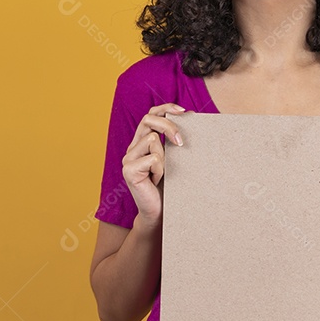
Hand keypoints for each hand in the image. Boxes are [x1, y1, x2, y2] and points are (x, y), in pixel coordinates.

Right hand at [121, 103, 186, 223]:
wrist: (161, 212)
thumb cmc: (170, 186)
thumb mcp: (175, 157)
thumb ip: (175, 138)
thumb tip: (191, 114)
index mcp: (142, 141)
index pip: (150, 114)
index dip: (165, 108)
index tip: (183, 111)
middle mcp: (133, 147)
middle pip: (149, 120)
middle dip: (169, 126)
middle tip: (181, 143)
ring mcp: (128, 158)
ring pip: (153, 139)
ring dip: (165, 157)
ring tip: (162, 174)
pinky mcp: (129, 170)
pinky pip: (153, 158)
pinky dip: (160, 170)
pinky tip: (156, 181)